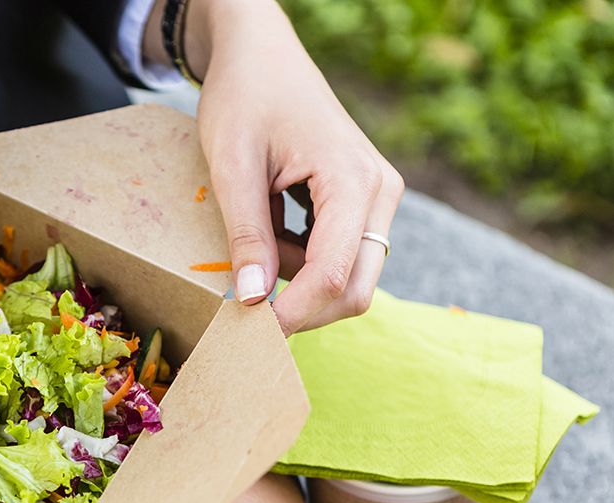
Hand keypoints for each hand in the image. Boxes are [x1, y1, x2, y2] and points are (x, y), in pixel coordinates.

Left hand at [152, 0, 403, 334]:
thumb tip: (252, 302)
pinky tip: (269, 232)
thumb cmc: (245, 98)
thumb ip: (245, 236)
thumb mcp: (232, 166)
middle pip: (354, 290)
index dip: (291, 314)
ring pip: (347, 278)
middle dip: (302, 312)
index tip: (247, 335)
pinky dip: (300, 263)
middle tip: (246, 316)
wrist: (262, 55)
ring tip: (252, 243)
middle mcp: (380, 194)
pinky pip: (338, 256)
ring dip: (296, 282)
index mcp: (355, 182)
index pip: (333, 275)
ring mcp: (375, 199)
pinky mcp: (361, 204)